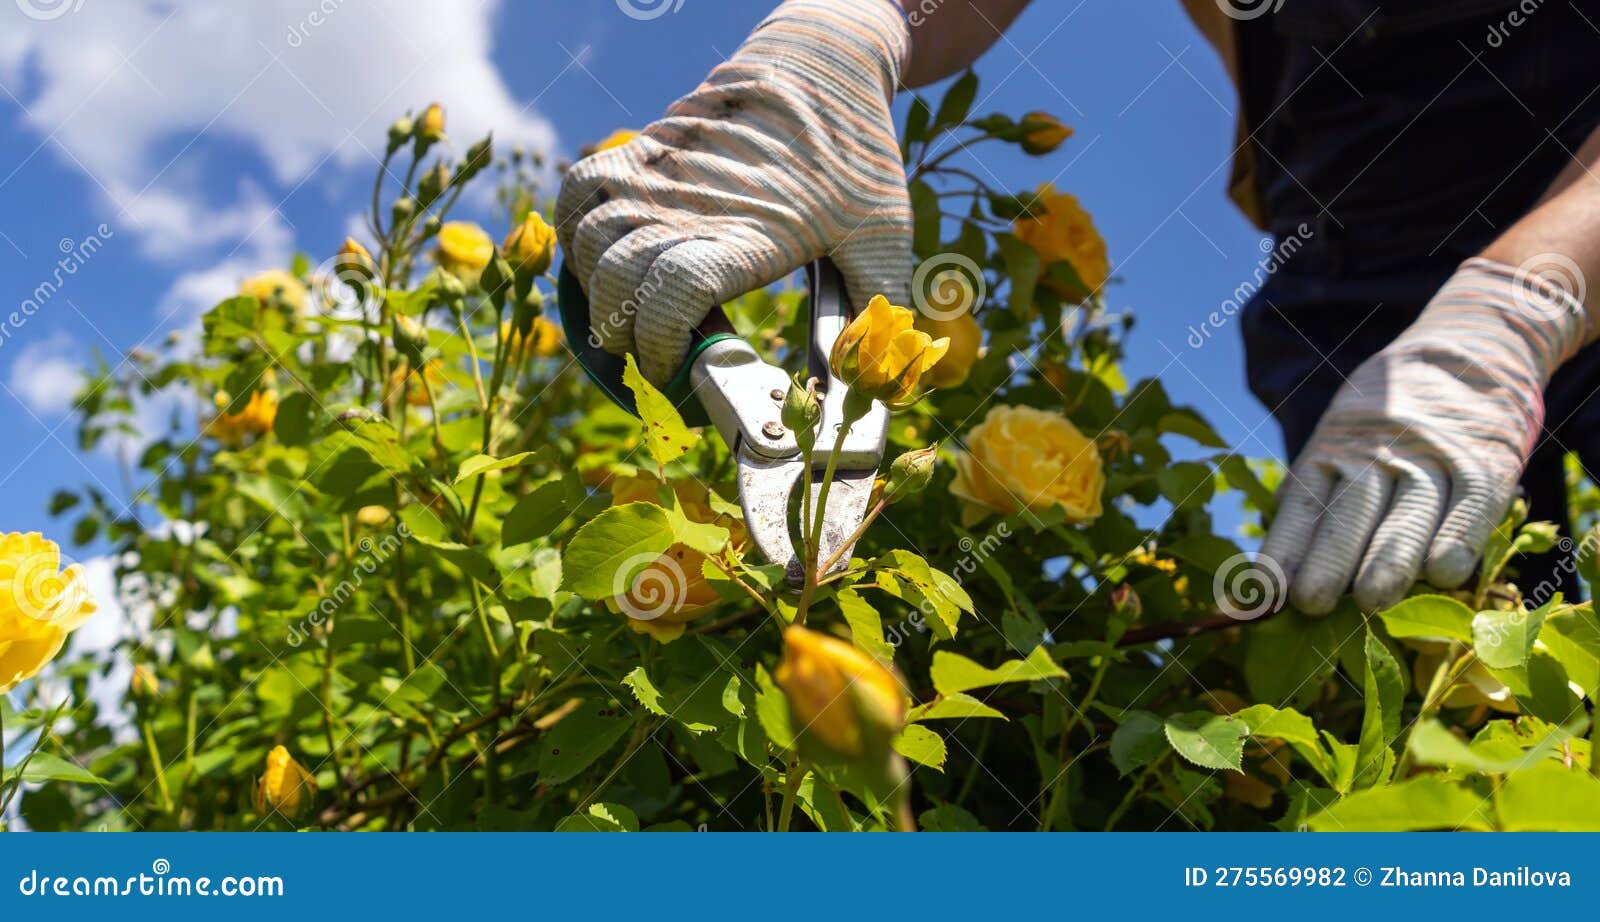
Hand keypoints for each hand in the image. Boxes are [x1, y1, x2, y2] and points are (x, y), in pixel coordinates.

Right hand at [555, 0, 912, 382]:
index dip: (658, 347)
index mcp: (748, 235)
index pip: (671, 296)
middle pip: (617, 281)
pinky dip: (571, 232)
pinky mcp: (643, 148)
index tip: (670, 373)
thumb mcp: (886, 236)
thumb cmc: (859, 155)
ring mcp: (660, 173)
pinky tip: (597, 262)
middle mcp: (692, 205)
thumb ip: (872, 310)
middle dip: (622, 337)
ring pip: (589, 242)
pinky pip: (578, 191)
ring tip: (626, 317)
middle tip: (650, 358)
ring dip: (596, 291)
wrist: (825, 64)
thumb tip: (854, 381)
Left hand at [1259, 258, 1587, 613]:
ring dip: (1389, 558)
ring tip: (1371, 600)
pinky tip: (1444, 572)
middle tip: (1310, 603)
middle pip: (1350, 511)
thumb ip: (1314, 487)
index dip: (1283, 551)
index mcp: (1333, 451)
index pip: (1302, 506)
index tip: (1263, 593)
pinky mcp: (1485, 460)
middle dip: (1329, 560)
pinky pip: (1471, 503)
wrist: (1469, 349)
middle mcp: (1378, 453)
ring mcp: (1432, 456)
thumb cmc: (1391, 417)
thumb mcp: (1339, 434)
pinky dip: (1460, 537)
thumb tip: (1273, 541)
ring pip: (1409, 510)